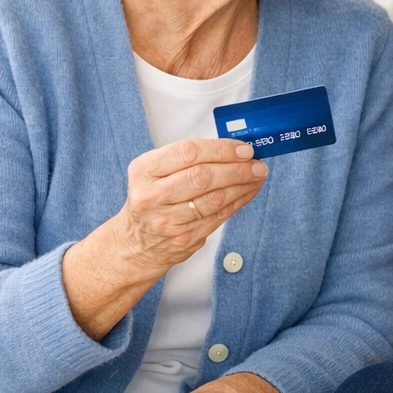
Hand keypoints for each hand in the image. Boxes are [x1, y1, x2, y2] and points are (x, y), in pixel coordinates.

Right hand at [111, 137, 268, 275]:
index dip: (221, 149)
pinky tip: (248, 191)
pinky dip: (238, 201)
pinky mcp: (183, 238)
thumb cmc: (152, 199)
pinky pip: (218, 217)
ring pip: (214, 199)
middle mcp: (152, 196)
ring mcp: (167, 220)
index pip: (188, 152)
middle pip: (203, 176)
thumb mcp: (154, 172)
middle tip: (256, 164)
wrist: (135, 243)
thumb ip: (187, 159)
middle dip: (236, 169)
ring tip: (257, 176)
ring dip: (242, 185)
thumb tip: (233, 149)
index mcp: (144, 170)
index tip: (243, 148)